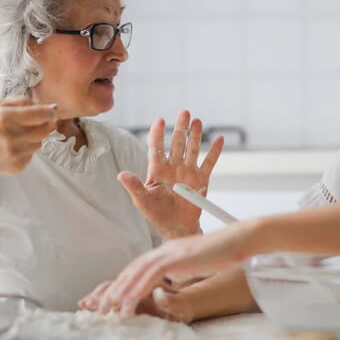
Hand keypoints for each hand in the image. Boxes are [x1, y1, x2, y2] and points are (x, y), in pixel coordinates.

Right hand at [0, 97, 56, 176]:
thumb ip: (18, 102)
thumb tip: (42, 104)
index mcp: (4, 118)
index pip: (41, 114)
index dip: (50, 112)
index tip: (51, 110)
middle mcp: (11, 137)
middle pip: (45, 129)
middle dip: (46, 123)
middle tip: (39, 121)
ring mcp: (15, 154)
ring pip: (40, 142)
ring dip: (36, 137)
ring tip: (20, 135)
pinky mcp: (17, 166)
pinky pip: (32, 154)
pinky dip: (28, 149)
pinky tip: (14, 147)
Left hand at [78, 221, 256, 316]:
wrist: (237, 240)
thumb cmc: (224, 252)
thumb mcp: (198, 261)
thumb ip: (183, 267)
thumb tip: (175, 278)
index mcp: (169, 250)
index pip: (140, 266)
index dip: (125, 281)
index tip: (115, 297)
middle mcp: (165, 249)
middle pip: (133, 268)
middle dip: (116, 288)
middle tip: (102, 306)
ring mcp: (169, 252)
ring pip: (136, 273)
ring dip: (121, 292)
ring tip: (110, 309)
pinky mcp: (175, 258)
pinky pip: (149, 276)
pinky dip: (136, 290)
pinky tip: (128, 302)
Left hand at [119, 110, 223, 238]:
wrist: (176, 226)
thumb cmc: (157, 213)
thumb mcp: (142, 200)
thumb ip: (134, 186)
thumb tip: (120, 174)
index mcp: (157, 169)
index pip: (156, 147)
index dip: (157, 133)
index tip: (160, 120)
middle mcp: (173, 167)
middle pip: (177, 143)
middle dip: (180, 128)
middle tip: (184, 112)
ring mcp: (188, 172)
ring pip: (192, 149)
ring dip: (195, 135)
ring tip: (197, 121)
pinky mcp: (201, 180)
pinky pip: (209, 163)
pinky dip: (214, 152)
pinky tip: (218, 139)